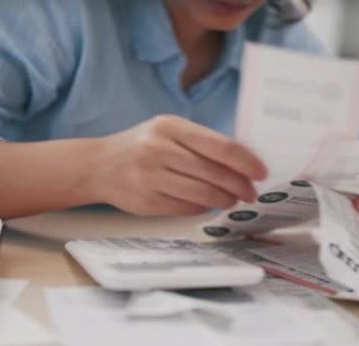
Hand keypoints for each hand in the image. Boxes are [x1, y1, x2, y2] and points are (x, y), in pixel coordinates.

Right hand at [92, 115, 266, 215]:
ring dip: (224, 199)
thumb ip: (200, 143)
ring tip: (232, 200)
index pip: (220, 145)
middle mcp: (159, 149)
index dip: (245, 162)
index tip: (261, 172)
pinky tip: (208, 204)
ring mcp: (150, 176)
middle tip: (251, 192)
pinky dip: (202, 207)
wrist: (97, 165)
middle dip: (239, 185)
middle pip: (214, 172)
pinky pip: (186, 207)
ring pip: (203, 193)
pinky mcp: (146, 201)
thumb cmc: (141, 147)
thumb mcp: (167, 132)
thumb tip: (243, 162)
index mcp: (169, 126)